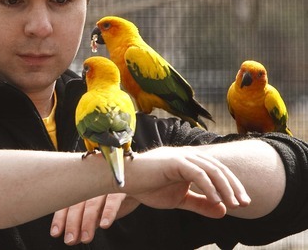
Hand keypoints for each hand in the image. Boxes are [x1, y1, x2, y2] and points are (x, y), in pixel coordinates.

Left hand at [50, 193, 139, 244]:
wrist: (147, 180)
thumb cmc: (121, 195)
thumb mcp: (103, 210)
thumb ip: (90, 221)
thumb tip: (74, 237)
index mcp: (87, 188)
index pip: (69, 202)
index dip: (61, 217)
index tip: (56, 233)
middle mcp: (94, 184)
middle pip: (78, 203)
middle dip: (72, 223)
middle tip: (69, 240)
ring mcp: (107, 184)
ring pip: (93, 202)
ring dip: (87, 221)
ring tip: (85, 238)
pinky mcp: (123, 186)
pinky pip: (113, 199)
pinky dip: (108, 212)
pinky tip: (104, 225)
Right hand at [124, 146, 250, 218]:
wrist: (123, 181)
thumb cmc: (146, 187)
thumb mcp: (178, 200)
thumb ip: (200, 203)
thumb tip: (223, 211)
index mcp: (189, 162)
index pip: (217, 171)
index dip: (232, 185)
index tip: (242, 202)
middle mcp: (188, 156)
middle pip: (218, 169)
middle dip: (233, 186)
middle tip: (244, 203)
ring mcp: (181, 156)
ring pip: (211, 170)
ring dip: (224, 188)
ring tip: (233, 204)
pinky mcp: (174, 161)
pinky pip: (197, 173)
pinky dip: (209, 187)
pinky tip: (217, 200)